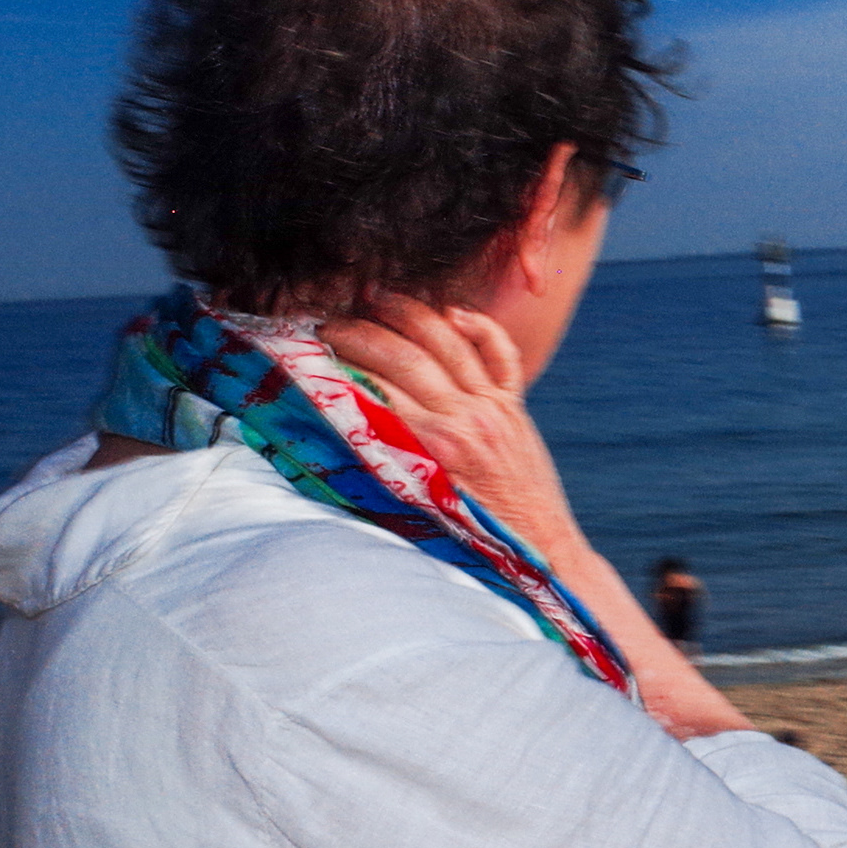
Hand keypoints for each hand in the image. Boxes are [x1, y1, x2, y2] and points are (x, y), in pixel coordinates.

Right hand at [322, 298, 574, 551]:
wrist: (539, 550)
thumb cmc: (470, 541)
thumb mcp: (413, 509)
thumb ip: (379, 466)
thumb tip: (334, 427)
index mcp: (435, 446)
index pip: (373, 387)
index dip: (336, 365)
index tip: (307, 352)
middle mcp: (466, 416)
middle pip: (404, 354)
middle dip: (359, 331)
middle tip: (328, 323)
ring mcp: (495, 406)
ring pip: (448, 340)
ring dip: (408, 312)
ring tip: (375, 296)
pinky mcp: (516, 405)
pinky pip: (499, 351)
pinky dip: (477, 325)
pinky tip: (450, 312)